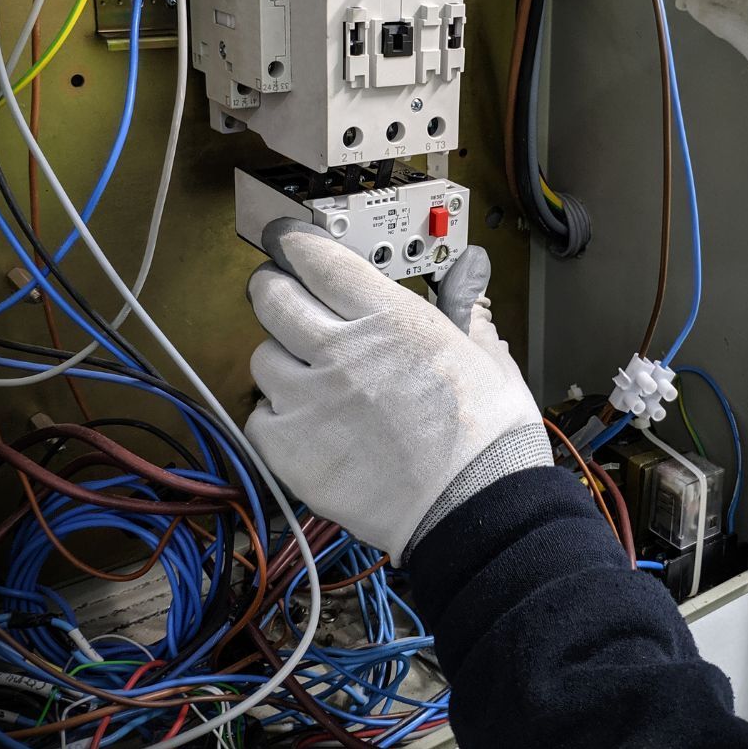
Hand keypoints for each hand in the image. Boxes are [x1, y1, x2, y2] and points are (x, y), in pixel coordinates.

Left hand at [244, 221, 551, 562]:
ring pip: (262, 357)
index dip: (294, 244)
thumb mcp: (486, 354)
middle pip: (272, 297)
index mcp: (390, 317)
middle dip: (273, 289)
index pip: (317, 259)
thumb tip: (469, 272)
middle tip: (284, 296)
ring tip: (307, 376)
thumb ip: (465, 306)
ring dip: (280, 359)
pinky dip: (276, 417)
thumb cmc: (487, 436)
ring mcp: (310, 399)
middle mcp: (341, 349)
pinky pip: (260, 416)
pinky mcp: (291, 450)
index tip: (288, 242)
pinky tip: (305, 425)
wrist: (475, 506)